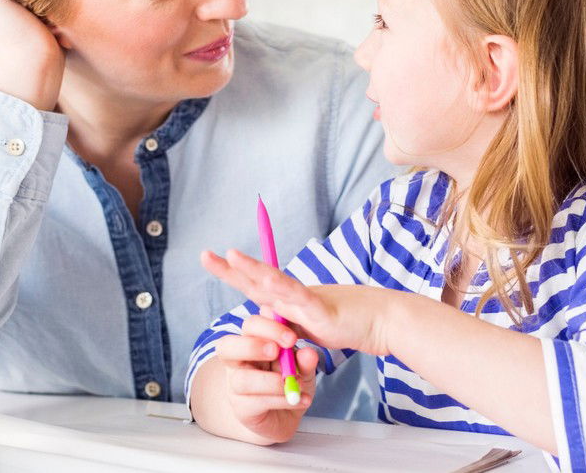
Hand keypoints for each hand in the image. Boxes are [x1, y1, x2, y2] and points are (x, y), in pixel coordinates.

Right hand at [195, 313, 322, 444]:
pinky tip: (300, 399)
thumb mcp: (303, 368)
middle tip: (276, 351)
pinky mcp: (242, 409)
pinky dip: (281, 400)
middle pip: (226, 347)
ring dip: (271, 382)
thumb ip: (304, 361)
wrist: (286, 416)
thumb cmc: (290, 382)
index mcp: (252, 343)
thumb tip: (308, 353)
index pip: (249, 326)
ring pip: (241, 380)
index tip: (291, 338)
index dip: (267, 327)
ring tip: (295, 384)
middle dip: (252, 346)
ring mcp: (235, 387)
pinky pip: (255, 402)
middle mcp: (238, 363)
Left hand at [200, 249, 397, 356]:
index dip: (234, 273)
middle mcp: (294, 295)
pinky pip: (298, 297)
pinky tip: (266, 279)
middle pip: (256, 279)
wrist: (381, 322)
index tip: (213, 260)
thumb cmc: (350, 323)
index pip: (256, 286)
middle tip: (204, 254)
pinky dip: (281, 287)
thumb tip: (275, 332)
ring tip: (230, 255)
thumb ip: (292, 329)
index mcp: (289, 300)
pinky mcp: (321, 309)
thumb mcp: (311, 330)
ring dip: (251, 269)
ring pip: (274, 282)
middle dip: (229, 268)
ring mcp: (307, 299)